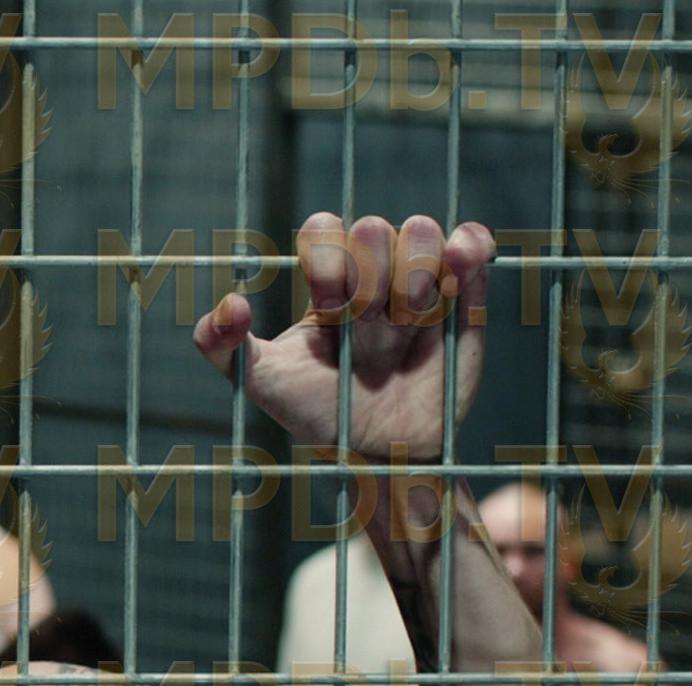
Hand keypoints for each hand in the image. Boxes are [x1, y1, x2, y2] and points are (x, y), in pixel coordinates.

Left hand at [192, 213, 495, 460]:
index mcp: (327, 283)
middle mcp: (373, 274)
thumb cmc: (316, 413)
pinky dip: (468, 243)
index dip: (328, 260)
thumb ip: (219, 345)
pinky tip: (458, 262)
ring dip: (413, 277)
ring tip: (408, 322)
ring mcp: (421, 283)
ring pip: (421, 232)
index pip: (324, 229)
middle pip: (373, 229)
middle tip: (368, 323)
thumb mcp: (258, 382)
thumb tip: (231, 302)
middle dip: (369, 277)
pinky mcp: (465, 298)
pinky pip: (472, 244)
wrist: (379, 452)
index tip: (329, 308)